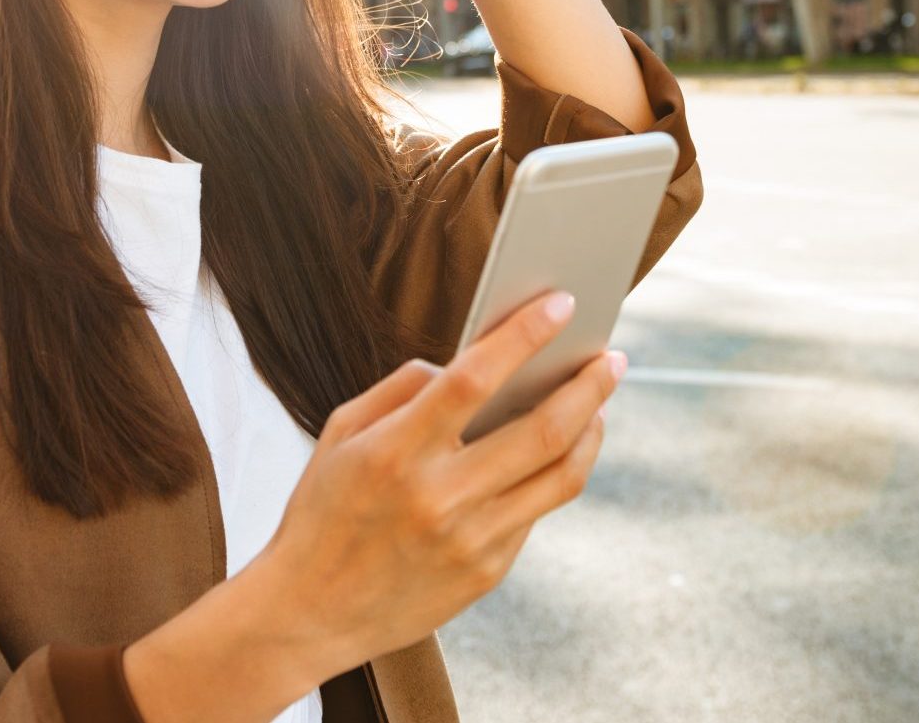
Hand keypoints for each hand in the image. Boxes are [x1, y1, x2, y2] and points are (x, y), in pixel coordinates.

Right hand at [241, 288, 627, 679]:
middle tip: (612, 358)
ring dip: (592, 430)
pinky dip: (553, 474)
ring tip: (599, 404)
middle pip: (543, 430)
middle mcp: (438, 497)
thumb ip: (402, 388)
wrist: (307, 614)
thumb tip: (466, 360)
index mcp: (394, 452)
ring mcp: (469, 541)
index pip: (474, 378)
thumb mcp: (339, 433)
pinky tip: (557, 452)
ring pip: (560, 476)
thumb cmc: (321, 511)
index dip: (524, 335)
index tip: (561, 304)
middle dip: (589, 386)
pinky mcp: (486, 574)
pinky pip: (536, 513)